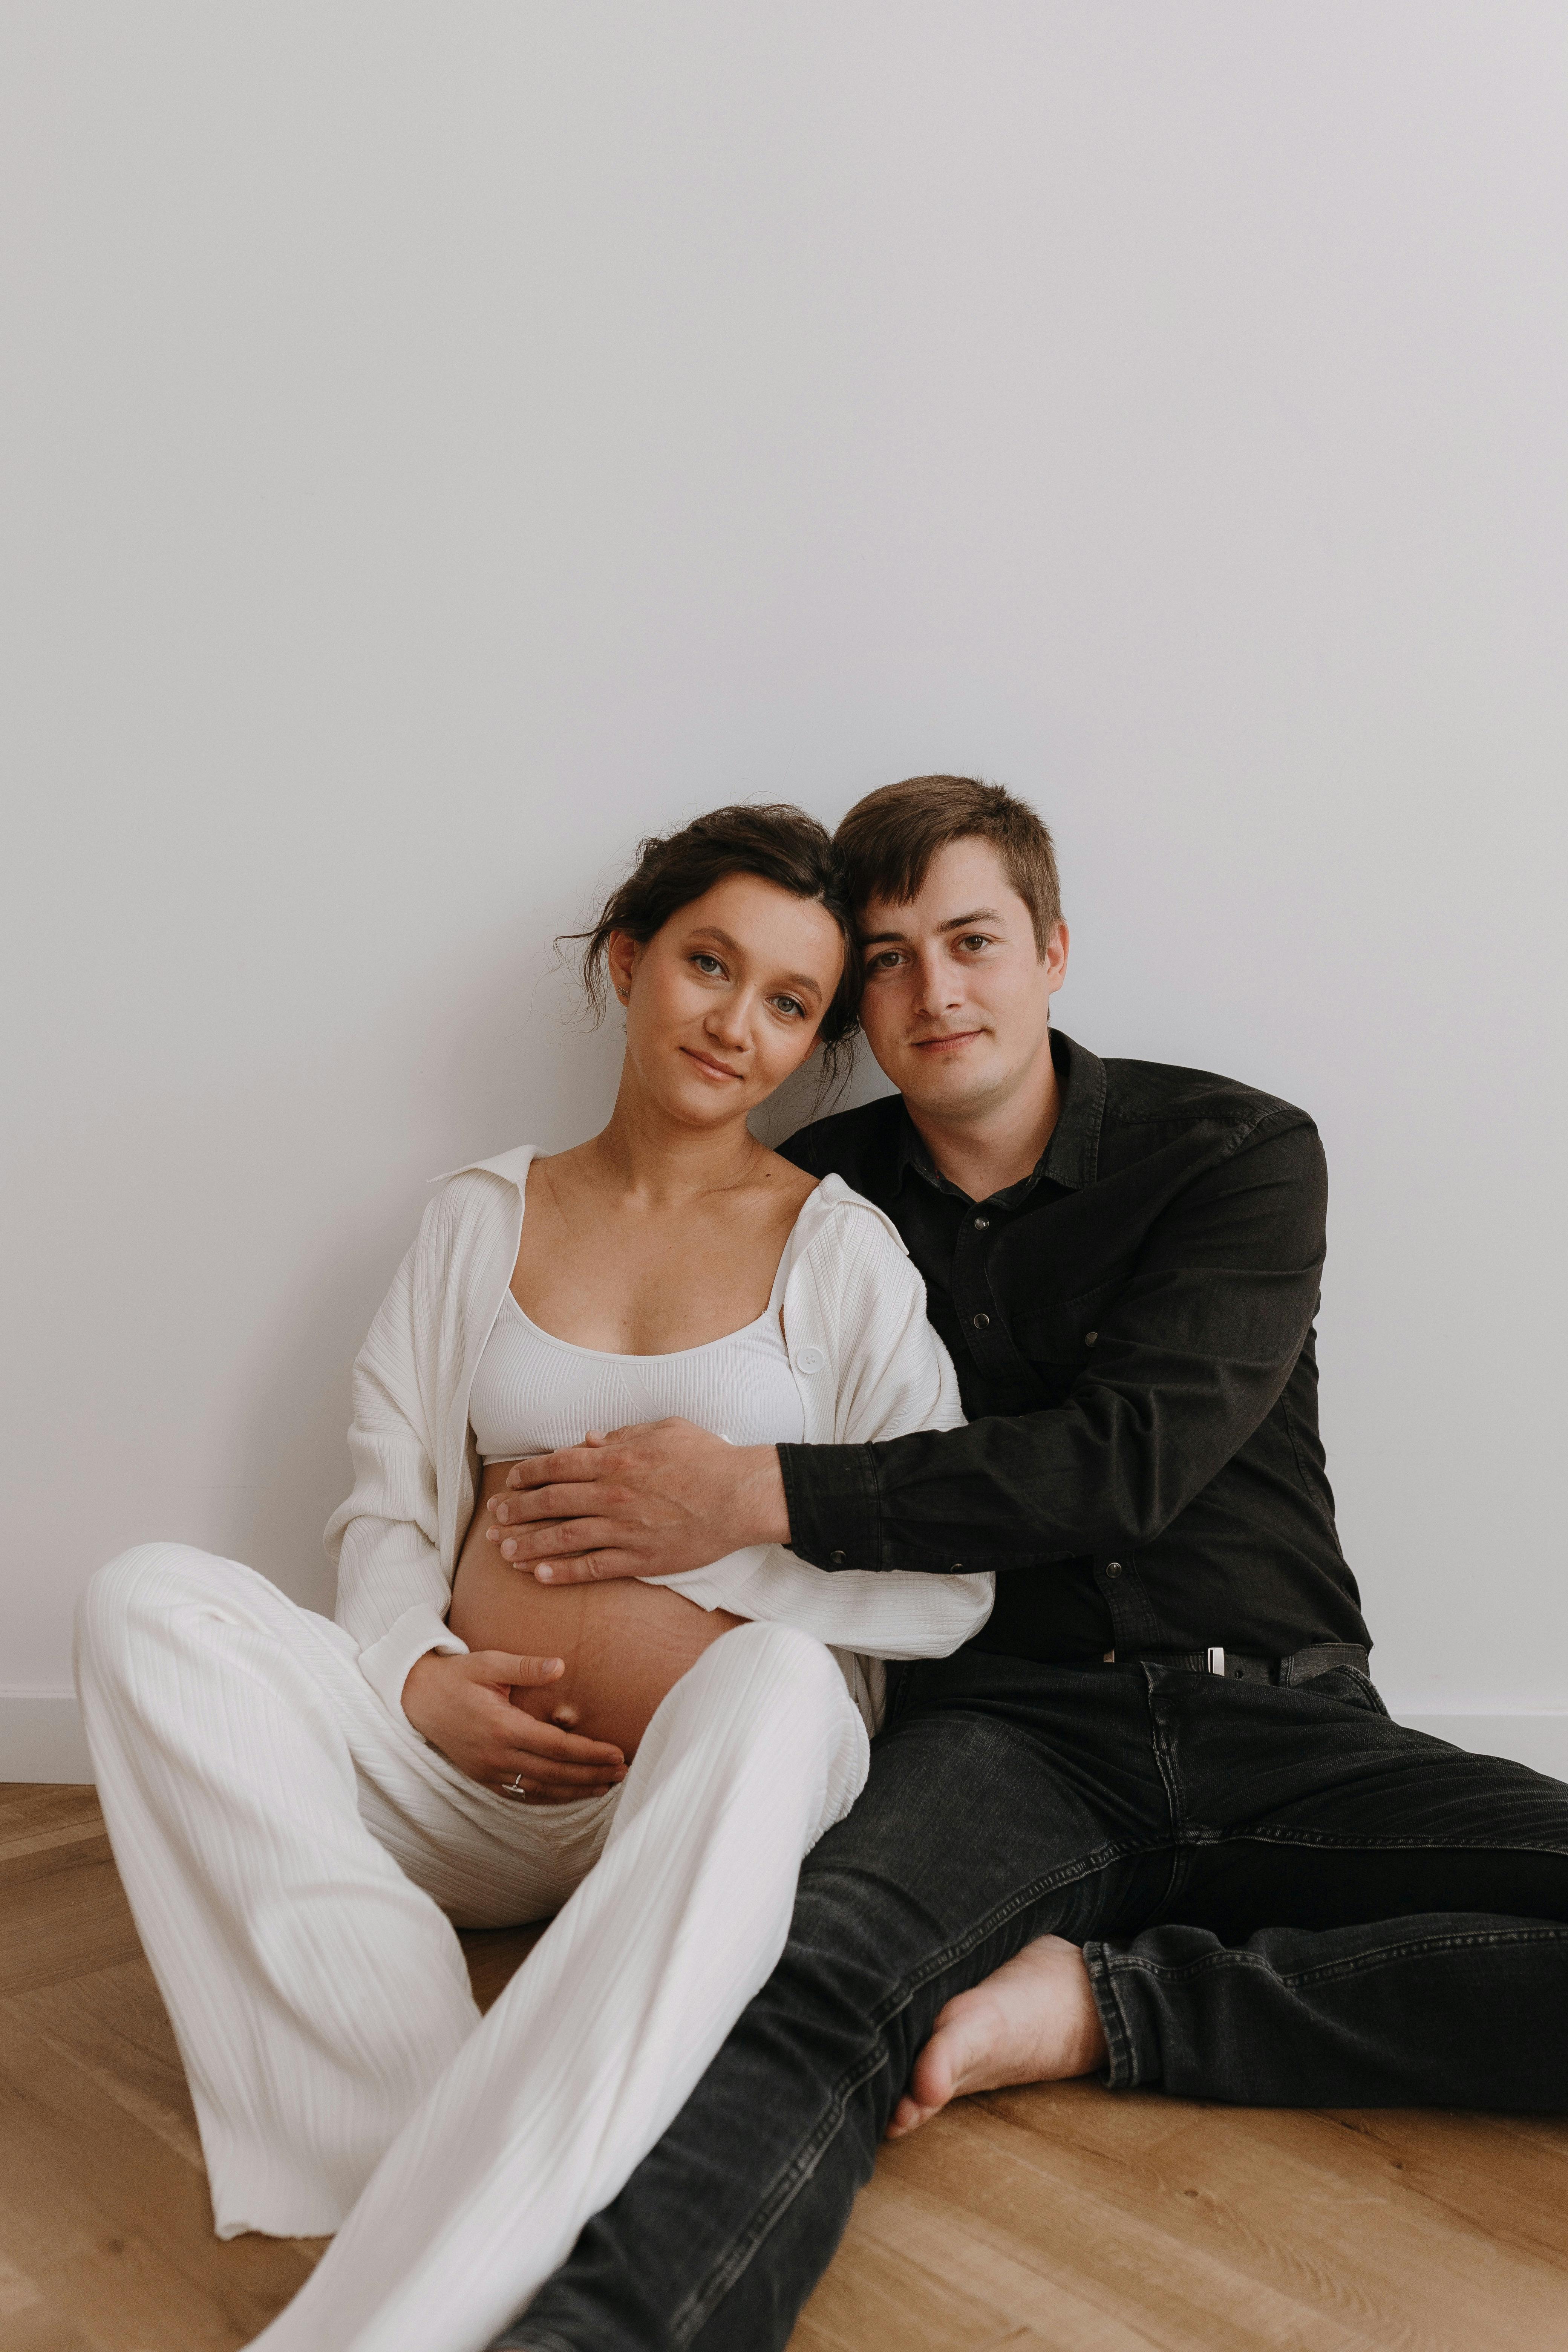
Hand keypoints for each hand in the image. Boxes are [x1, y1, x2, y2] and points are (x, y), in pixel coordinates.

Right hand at [402, 1649, 626, 1799]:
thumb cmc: (457, 1676)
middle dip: (591, 1775)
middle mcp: (497, 1755)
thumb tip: (560, 1666)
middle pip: (555, 1773)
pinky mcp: (482, 1777)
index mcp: (502, 1727)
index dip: (589, 1753)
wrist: (417, 1699)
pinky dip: (548, 1797)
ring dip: (575, 1790)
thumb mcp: (488, 1662)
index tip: (616, 1754)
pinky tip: (569, 1794)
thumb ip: (526, 1666)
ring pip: (540, 1789)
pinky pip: (521, 1794)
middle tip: (623, 1773)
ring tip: (605, 1786)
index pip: (556, 1747)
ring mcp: (488, 1771)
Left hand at [486, 1418, 790, 1584]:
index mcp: (617, 1459)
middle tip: (495, 1518)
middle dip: (518, 1511)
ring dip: (529, 1545)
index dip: (529, 1475)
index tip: (511, 1482)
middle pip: (552, 1503)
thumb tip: (587, 1440)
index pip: (558, 1466)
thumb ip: (621, 1435)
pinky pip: (593, 1567)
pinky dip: (563, 1572)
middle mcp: (613, 1495)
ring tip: (503, 1551)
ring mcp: (624, 1529)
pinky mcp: (640, 1559)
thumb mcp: (664, 1429)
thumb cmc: (706, 1458)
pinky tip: (540, 1574)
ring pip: (564, 1539)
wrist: (741, 1496)